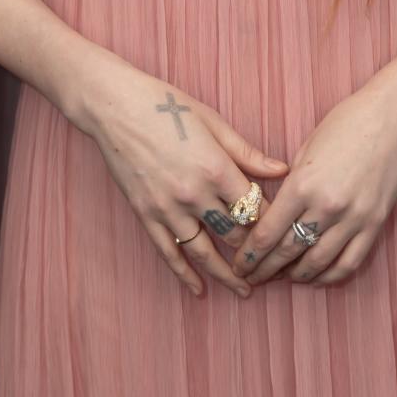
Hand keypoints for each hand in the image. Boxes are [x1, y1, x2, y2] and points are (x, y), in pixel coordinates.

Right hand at [70, 47, 289, 299]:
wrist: (115, 107)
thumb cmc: (167, 106)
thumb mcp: (213, 122)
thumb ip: (246, 153)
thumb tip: (281, 170)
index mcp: (215, 167)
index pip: (254, 206)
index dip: (270, 218)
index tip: (280, 227)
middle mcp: (194, 193)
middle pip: (234, 233)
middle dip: (255, 250)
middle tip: (271, 263)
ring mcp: (168, 208)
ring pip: (205, 252)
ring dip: (227, 275)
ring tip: (245, 290)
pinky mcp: (146, 215)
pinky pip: (169, 252)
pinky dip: (184, 275)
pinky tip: (199, 290)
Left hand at [230, 75, 396, 287]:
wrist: (392, 117)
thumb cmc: (346, 123)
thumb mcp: (307, 147)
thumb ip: (292, 183)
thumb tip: (278, 211)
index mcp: (303, 184)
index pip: (268, 232)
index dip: (250, 254)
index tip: (239, 264)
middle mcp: (327, 206)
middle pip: (288, 251)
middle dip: (265, 268)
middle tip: (251, 277)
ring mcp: (354, 218)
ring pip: (318, 263)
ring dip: (296, 276)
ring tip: (282, 277)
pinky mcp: (374, 224)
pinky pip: (349, 263)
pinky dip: (329, 276)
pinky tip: (316, 276)